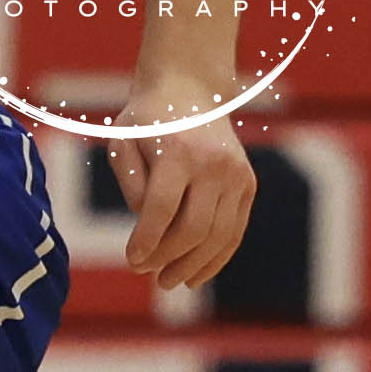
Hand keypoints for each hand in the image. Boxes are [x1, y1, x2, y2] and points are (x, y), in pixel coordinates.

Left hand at [106, 85, 254, 292]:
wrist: (190, 90)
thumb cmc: (147, 120)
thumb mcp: (123, 142)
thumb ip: (132, 184)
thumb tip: (148, 226)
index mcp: (179, 151)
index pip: (162, 209)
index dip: (146, 241)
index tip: (132, 261)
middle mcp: (213, 164)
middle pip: (193, 228)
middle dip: (168, 257)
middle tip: (146, 272)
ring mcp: (236, 175)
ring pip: (218, 236)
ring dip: (193, 265)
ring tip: (168, 281)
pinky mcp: (248, 184)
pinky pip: (234, 231)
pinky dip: (217, 258)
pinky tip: (196, 276)